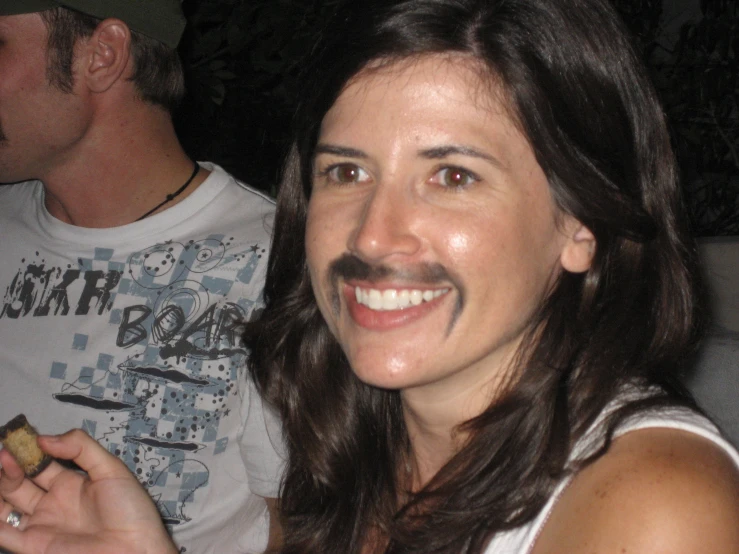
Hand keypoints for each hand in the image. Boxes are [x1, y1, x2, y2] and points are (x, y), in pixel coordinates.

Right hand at [0, 429, 177, 553]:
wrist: (135, 549)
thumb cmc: (129, 508)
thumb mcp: (111, 469)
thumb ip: (80, 448)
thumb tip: (42, 438)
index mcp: (71, 483)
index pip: (42, 462)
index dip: (29, 450)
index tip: (18, 437)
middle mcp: (52, 502)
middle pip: (20, 481)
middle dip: (10, 465)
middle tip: (6, 452)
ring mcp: (41, 524)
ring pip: (7, 504)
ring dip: (0, 486)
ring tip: (3, 467)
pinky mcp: (33, 546)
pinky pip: (5, 533)